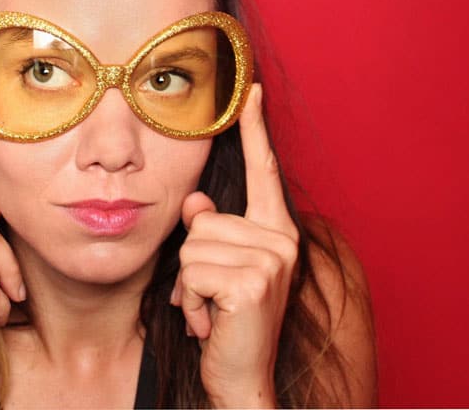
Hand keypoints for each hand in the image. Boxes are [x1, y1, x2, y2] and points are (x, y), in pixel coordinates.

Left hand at [171, 84, 298, 407]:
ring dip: (189, 284)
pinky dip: (189, 300)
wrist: (240, 377)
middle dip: (193, 262)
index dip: (255, 129)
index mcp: (274, 231)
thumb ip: (209, 229)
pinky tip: (210, 321)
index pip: (262, 171)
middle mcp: (280, 239)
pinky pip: (191, 271)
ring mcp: (271, 259)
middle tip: (213, 297)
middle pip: (201, 218)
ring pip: (192, 244)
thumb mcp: (216, 267)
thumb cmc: (225, 320)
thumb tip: (195, 202)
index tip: (252, 91)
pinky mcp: (253, 281)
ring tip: (212, 309)